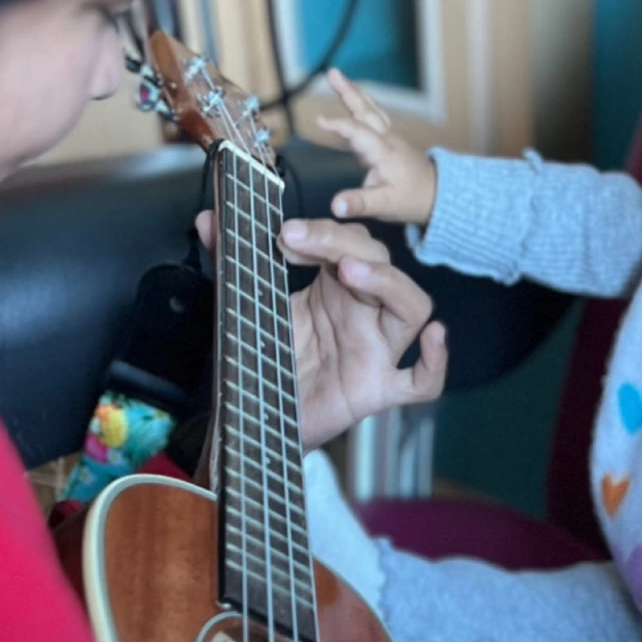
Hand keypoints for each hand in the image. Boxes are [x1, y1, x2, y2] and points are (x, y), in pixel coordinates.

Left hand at [196, 213, 447, 450]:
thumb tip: (207, 220)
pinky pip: (421, 383)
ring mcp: (376, 350)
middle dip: (345, 244)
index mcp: (337, 289)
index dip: (324, 232)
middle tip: (302, 240)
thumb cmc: (265, 362)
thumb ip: (231, 263)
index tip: (284, 234)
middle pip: (382, 263)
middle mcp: (364, 313)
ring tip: (351, 271)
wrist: (256, 420)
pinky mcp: (377, 390)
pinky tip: (433, 338)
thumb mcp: (248, 306)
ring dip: (388, 283)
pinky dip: (435, 362)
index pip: (351, 244)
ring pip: (412, 308)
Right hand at [317, 70, 436, 225]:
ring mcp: (390, 139)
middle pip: (366, 110)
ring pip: (371, 110)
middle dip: (349, 91)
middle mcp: (387, 139)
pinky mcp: (390, 143)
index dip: (338, 125)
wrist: (439, 196)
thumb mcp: (384, 205)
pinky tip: (354, 102)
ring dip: (355, 94)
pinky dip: (362, 106)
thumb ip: (359, 204)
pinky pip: (374, 118)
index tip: (319, 121)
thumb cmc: (412, 199)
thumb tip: (336, 206)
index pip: (357, 131)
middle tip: (332, 73)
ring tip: (339, 78)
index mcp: (383, 151)